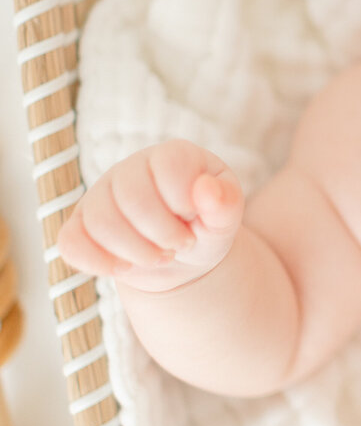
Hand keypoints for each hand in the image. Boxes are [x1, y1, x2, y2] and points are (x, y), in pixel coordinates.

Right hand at [58, 140, 244, 294]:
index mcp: (172, 156)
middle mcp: (131, 168)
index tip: (194, 220)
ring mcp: (100, 195)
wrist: (180, 255)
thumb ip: (225, 203)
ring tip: (160, 257)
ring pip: (101, 221)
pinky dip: (96, 262)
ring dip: (135, 251)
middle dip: (162, 233)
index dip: (184, 201)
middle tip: (180, 245)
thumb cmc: (205, 227)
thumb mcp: (225, 218)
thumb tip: (206, 188)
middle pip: (132, 197)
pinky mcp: (80, 226)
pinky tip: (123, 269)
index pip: (168, 165)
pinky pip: (70, 242)